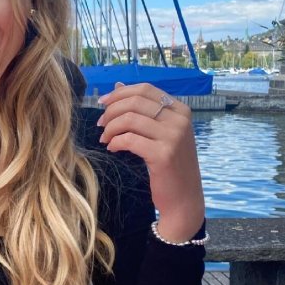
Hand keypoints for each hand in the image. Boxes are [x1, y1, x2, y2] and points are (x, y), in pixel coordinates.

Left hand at [96, 81, 204, 241]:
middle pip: (135, 102)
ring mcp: (174, 136)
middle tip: (100, 124)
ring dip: (111, 127)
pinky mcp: (164, 154)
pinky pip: (129, 139)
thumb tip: (118, 85)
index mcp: (180, 110)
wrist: (184, 199)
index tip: (102, 102)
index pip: (145, 89)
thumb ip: (142, 109)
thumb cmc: (170, 165)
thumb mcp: (160, 133)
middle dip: (111, 110)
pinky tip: (112, 148)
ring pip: (130, 119)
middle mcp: (180, 120)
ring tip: (105, 138)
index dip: (120, 93)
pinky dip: (115, 142)